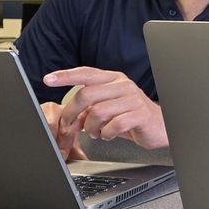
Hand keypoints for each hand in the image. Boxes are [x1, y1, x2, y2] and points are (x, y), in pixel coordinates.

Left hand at [43, 67, 168, 151]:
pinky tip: (109, 135)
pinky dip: (107, 134)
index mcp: (114, 79)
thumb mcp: (109, 110)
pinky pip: (114, 125)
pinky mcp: (140, 114)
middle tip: (70, 125)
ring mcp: (133, 99)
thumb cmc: (133, 116)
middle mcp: (123, 85)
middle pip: (86, 94)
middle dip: (72, 113)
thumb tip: (72, 118)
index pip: (86, 73)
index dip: (66, 76)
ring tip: (96, 133)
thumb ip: (89, 110)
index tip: (48, 79)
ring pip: (97, 112)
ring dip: (91, 127)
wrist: (161, 126)